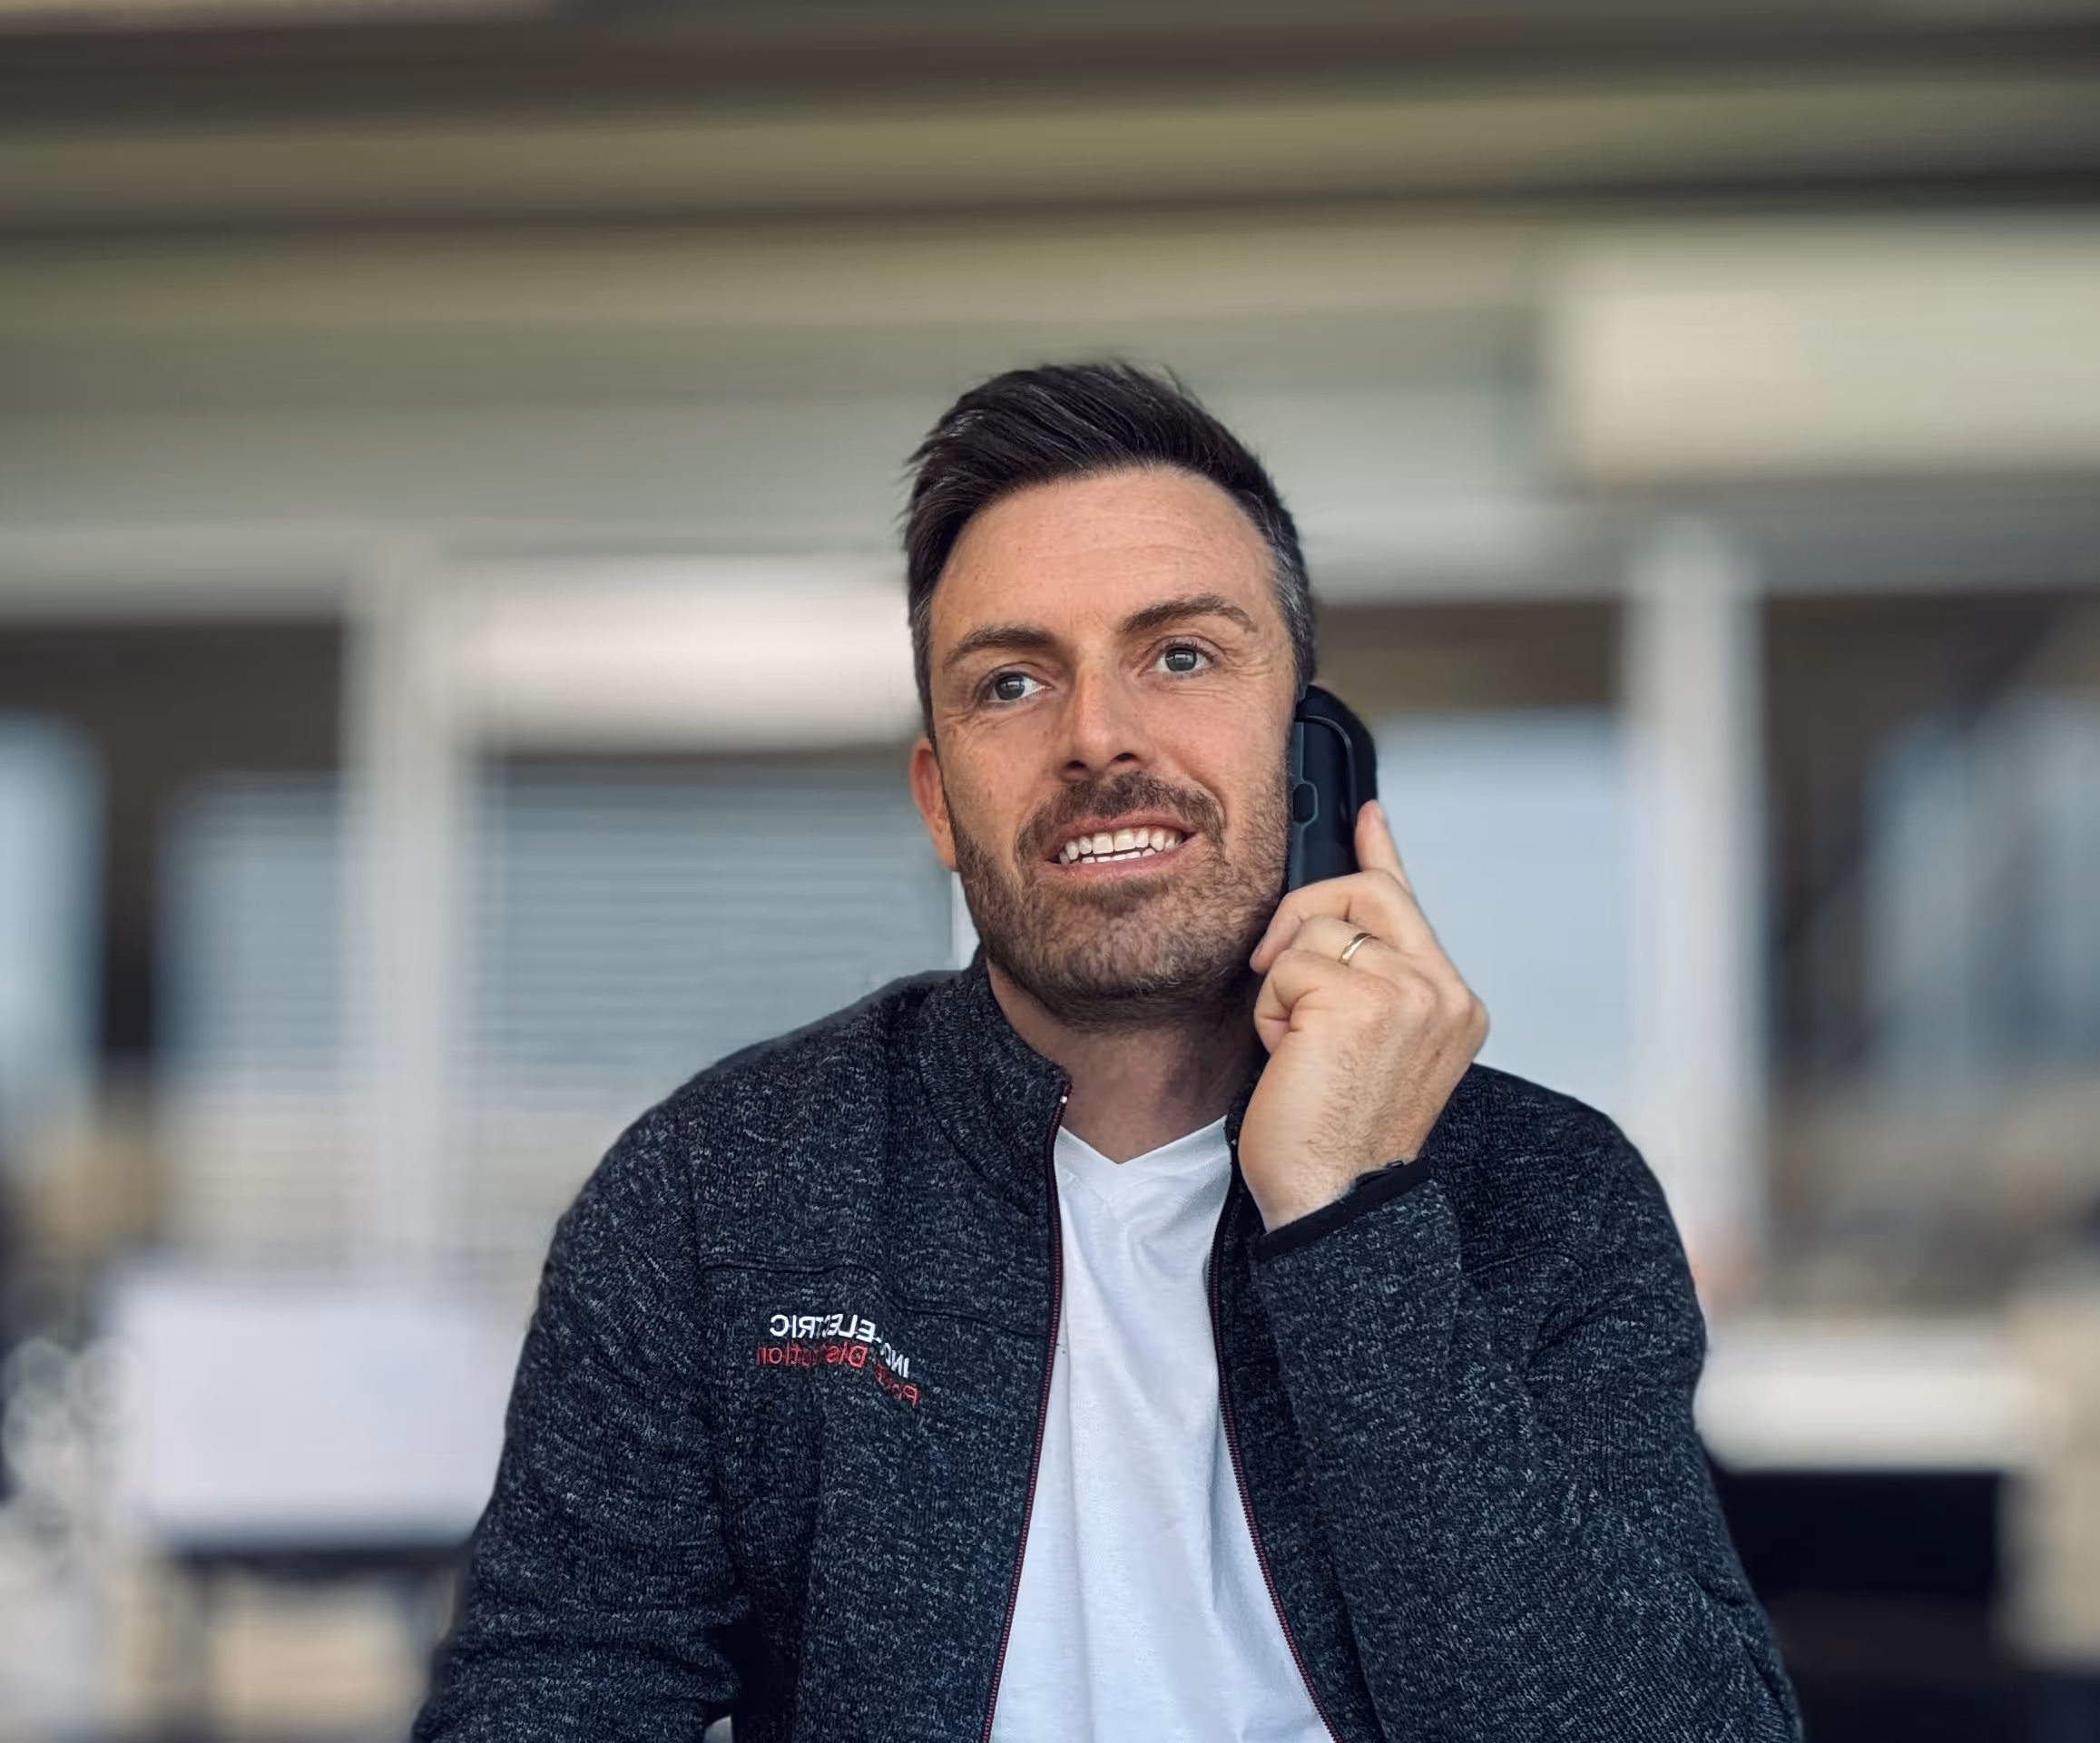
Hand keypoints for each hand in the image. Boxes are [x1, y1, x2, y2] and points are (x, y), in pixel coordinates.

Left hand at [1238, 800, 1488, 1230]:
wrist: (1331, 1202)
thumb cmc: (1331, 1135)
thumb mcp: (1358, 1042)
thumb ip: (1362, 972)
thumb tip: (1328, 915)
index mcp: (1454, 1003)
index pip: (1410, 902)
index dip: (1381, 851)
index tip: (1366, 814)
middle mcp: (1446, 992)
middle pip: (1363, 890)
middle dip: (1302, 917)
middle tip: (1274, 971)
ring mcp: (1413, 992)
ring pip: (1314, 930)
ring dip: (1283, 988)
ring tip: (1300, 1050)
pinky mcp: (1364, 1000)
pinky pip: (1287, 967)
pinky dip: (1270, 1011)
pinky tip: (1290, 1059)